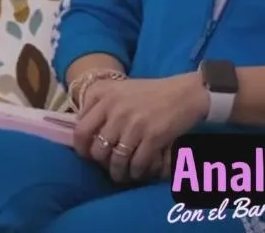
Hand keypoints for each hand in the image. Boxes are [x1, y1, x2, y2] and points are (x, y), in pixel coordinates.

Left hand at [74, 73, 207, 182]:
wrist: (183, 93)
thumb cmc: (148, 92)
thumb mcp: (116, 90)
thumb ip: (97, 106)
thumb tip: (82, 134)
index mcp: (102, 95)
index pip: (80, 129)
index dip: (82, 147)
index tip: (87, 154)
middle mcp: (114, 108)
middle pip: (97, 149)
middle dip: (101, 162)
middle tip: (106, 165)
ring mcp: (133, 123)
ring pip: (116, 160)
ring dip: (118, 172)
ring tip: (121, 175)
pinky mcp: (152, 136)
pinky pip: (137, 163)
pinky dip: (136, 172)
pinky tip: (137, 172)